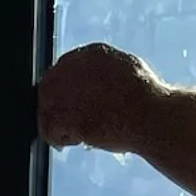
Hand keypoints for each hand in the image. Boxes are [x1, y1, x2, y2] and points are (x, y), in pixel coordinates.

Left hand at [37, 40, 161, 151]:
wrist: (150, 115)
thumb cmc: (146, 99)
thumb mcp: (126, 69)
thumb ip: (105, 73)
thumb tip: (96, 85)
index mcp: (92, 53)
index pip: (63, 68)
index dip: (63, 90)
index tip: (68, 105)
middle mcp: (75, 68)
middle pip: (48, 87)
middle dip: (54, 108)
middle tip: (65, 125)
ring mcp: (67, 93)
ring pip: (45, 109)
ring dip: (56, 125)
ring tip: (73, 135)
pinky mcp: (66, 117)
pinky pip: (50, 130)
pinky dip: (59, 140)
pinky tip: (76, 141)